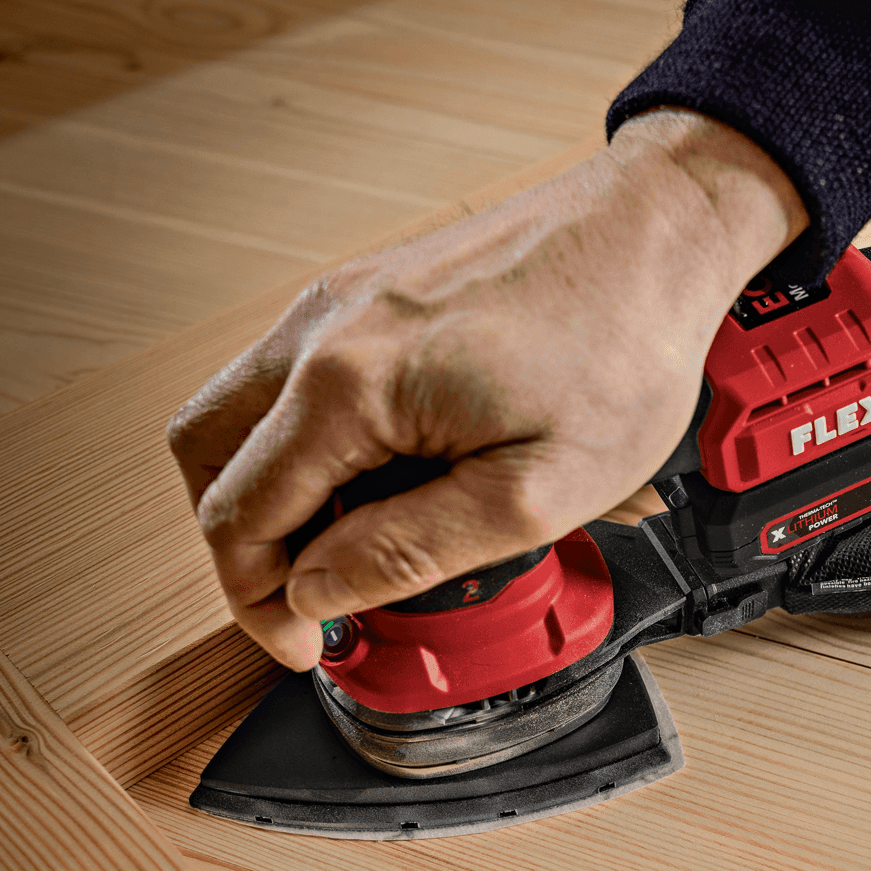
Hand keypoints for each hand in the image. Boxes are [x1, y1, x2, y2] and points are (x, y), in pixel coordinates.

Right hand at [166, 109, 806, 669]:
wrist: (662, 227)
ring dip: (278, 490)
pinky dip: (316, 440)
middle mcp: (324, 325)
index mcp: (348, 380)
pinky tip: (394, 474)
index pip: (237, 513)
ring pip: (246, 412)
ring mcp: (344, 297)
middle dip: (243, 544)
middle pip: (208, 455)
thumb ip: (411, 550)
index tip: (308, 643)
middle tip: (310, 598)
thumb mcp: (536, 490)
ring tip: (362, 540)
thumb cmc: (625, 341)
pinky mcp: (373, 288)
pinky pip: (301, 377)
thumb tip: (317, 588)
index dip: (259, 601)